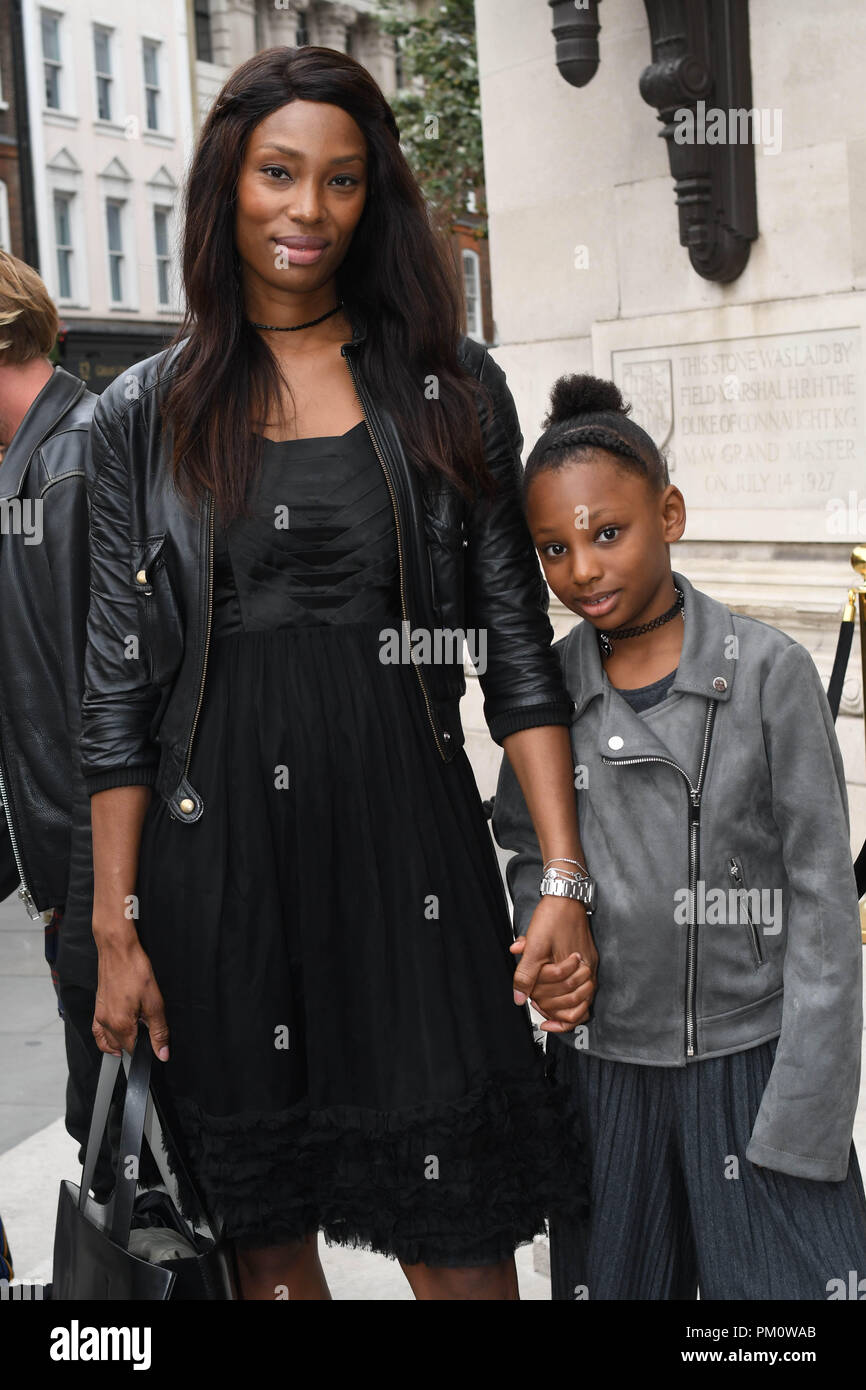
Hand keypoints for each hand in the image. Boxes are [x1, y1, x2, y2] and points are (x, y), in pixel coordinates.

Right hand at [92, 929, 169, 1060]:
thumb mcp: (155, 1003)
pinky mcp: (98, 1007)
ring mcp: (100, 1016)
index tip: (155, 1040)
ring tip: (136, 1034)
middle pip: (121, 1046)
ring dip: (121, 1042)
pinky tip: (115, 1036)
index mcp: (120, 1025)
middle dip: (136, 1043)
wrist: (119, 951)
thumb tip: (162, 1053)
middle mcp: (106, 1023)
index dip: (147, 1048)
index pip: (133, 1050)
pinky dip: (105, 1039)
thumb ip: (159, 1031)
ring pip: (109, 1041)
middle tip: (148, 1029)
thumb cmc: (135, 971)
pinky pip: (98, 1031)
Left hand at [510, 896, 597, 1031]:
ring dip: (562, 1004)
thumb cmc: (552, 917)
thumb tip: (519, 999)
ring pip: (583, 1000)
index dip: (552, 1014)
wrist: (565, 895)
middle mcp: (588, 970)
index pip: (571, 1008)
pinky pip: (584, 987)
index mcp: (577, 970)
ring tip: (544, 1004)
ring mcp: (590, 965)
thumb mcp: (534, 947)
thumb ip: (526, 975)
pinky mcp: (588, 960)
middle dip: (554, 1008)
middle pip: (576, 1006)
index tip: (537, 1011)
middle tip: (536, 1005)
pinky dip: (570, 995)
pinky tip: (555, 993)